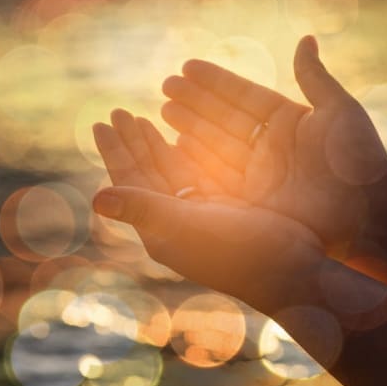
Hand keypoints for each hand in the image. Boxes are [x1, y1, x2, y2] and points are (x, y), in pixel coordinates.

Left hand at [92, 112, 323, 313]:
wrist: (292, 273)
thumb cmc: (238, 253)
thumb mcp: (186, 227)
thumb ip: (142, 208)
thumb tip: (94, 199)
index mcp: (158, 228)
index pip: (128, 182)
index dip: (114, 151)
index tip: (101, 122)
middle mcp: (173, 221)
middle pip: (144, 172)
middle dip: (132, 141)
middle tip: (118, 112)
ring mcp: (198, 214)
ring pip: (169, 170)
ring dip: (155, 144)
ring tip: (141, 118)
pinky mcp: (222, 207)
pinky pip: (195, 173)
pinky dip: (185, 153)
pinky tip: (178, 136)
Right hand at [161, 35, 386, 257]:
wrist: (370, 216)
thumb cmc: (359, 161)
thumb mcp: (339, 111)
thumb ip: (315, 76)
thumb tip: (306, 38)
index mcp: (286, 121)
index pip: (243, 95)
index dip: (215, 80)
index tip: (187, 66)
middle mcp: (267, 145)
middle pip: (223, 117)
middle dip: (194, 101)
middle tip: (166, 85)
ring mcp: (257, 173)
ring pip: (215, 143)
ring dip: (189, 125)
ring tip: (163, 108)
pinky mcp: (250, 199)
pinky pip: (216, 174)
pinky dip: (195, 159)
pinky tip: (175, 143)